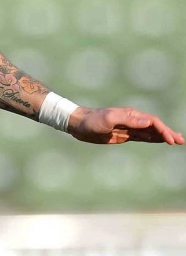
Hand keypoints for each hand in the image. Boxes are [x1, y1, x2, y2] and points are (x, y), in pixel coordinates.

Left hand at [67, 107, 184, 144]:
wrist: (79, 125)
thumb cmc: (92, 121)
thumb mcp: (108, 119)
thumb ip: (128, 120)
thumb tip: (147, 122)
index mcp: (130, 114)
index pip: (152, 121)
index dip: (163, 130)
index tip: (170, 140)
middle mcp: (132, 120)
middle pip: (155, 126)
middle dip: (168, 133)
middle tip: (180, 141)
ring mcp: (129, 127)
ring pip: (150, 132)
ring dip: (163, 136)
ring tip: (176, 141)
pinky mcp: (124, 135)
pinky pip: (142, 136)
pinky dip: (153, 138)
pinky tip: (160, 141)